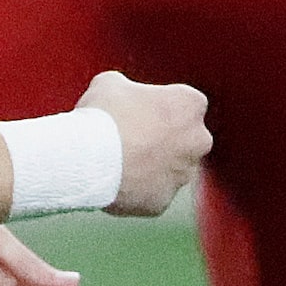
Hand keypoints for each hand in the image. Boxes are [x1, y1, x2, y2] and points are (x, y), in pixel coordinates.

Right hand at [79, 71, 211, 216]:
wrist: (88, 158)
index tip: (136, 113)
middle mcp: (198, 140)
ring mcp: (183, 174)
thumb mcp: (110, 84)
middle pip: (183, 139)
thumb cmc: (102, 115)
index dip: (158, 109)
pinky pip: (150, 195)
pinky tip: (112, 183)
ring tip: (115, 164)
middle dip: (161, 140)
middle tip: (128, 140)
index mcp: (191, 105)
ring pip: (169, 170)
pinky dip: (135, 191)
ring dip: (149, 167)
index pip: (182, 105)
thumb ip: (127, 88)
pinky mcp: (163, 201)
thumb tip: (122, 93)